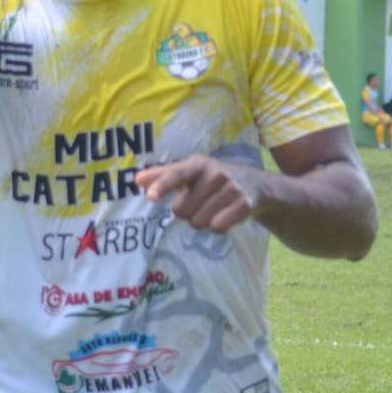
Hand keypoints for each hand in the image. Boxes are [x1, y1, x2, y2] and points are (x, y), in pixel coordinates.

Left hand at [135, 156, 262, 234]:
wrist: (254, 184)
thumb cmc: (212, 178)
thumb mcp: (190, 172)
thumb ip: (162, 176)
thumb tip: (137, 180)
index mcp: (198, 164)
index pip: (177, 174)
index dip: (162, 185)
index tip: (150, 196)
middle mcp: (215, 174)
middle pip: (182, 210)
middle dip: (187, 211)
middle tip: (199, 202)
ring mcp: (231, 189)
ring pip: (199, 222)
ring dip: (202, 220)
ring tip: (212, 208)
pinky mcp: (244, 205)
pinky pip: (218, 227)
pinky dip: (217, 226)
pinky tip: (224, 215)